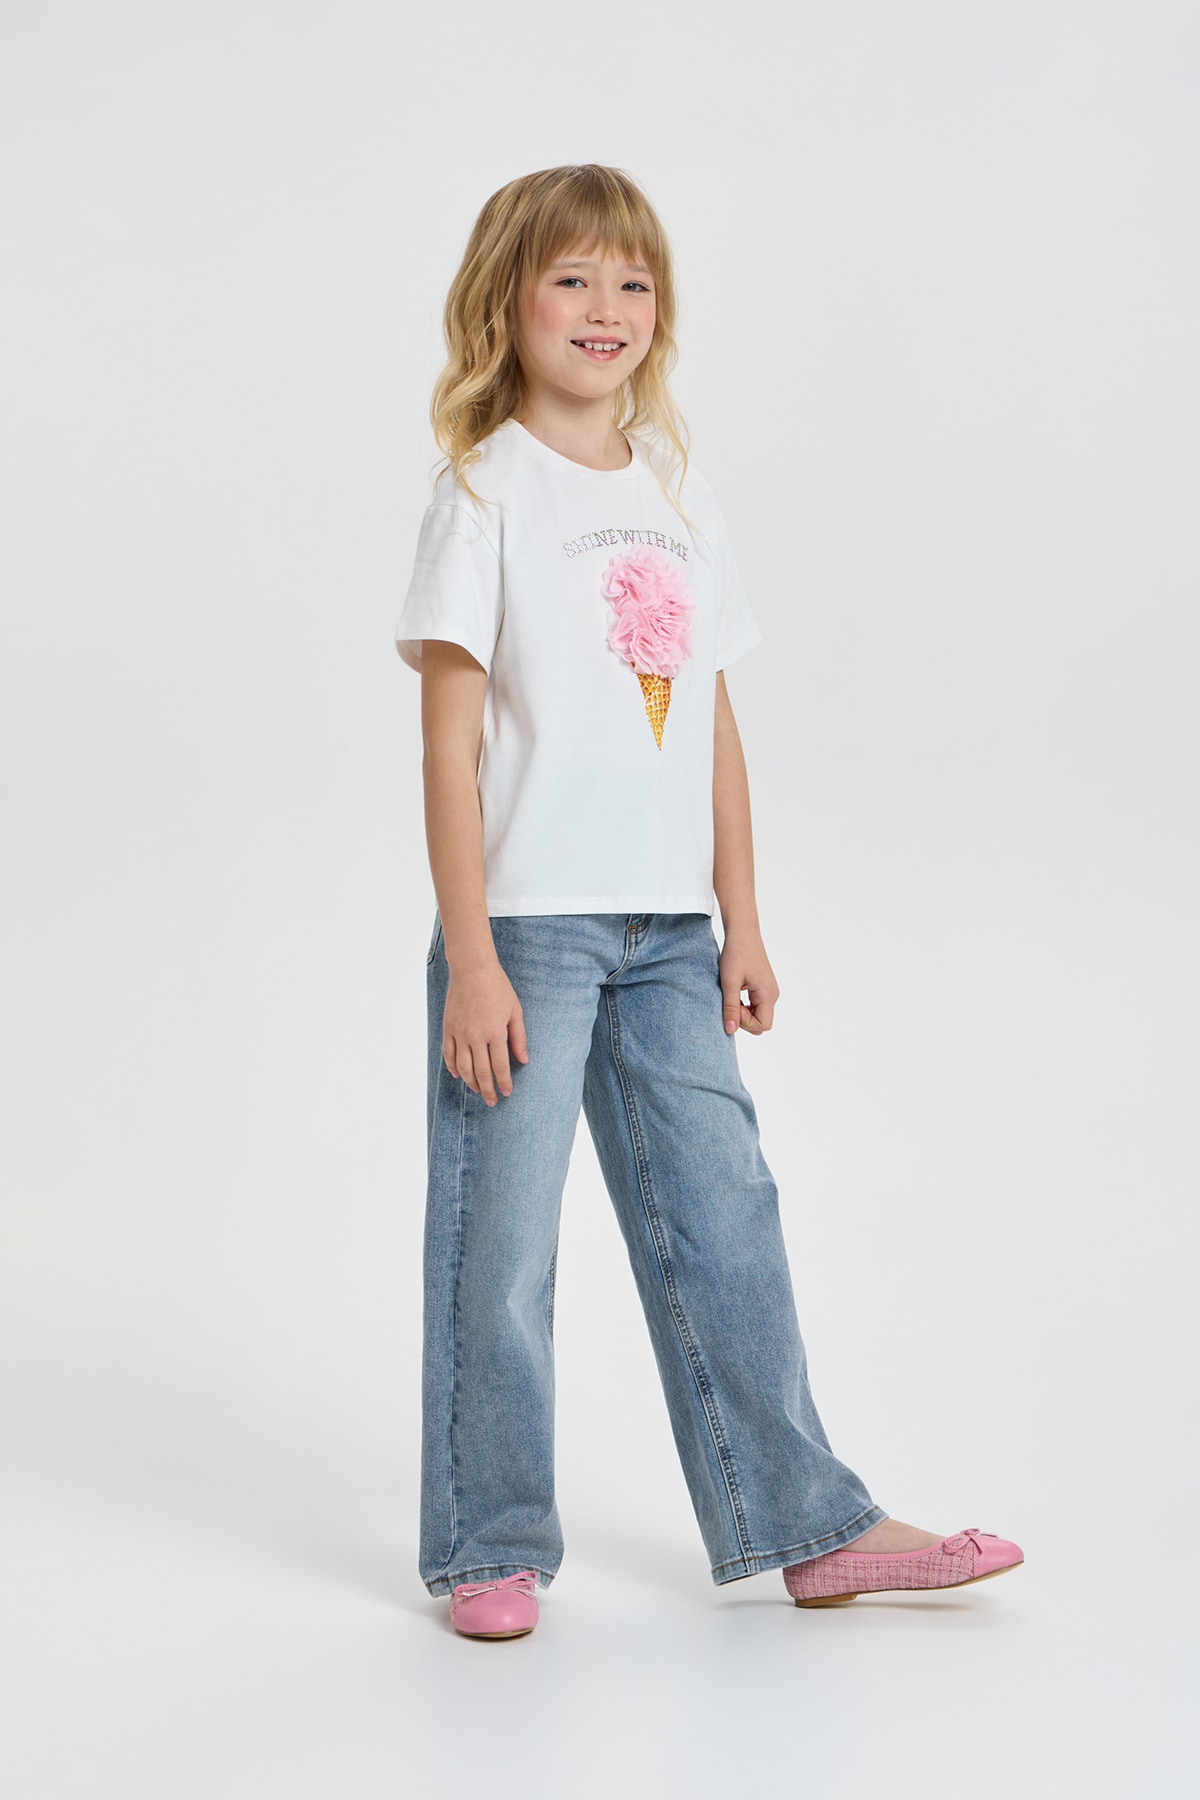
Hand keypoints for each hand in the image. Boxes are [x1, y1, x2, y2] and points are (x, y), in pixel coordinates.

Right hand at [442, 961, 529, 1104]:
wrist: (472, 969)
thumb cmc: (497, 987)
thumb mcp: (515, 1011)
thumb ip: (519, 1037)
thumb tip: (524, 1060)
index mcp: (495, 1032)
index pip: (500, 1066)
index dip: (504, 1082)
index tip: (507, 1093)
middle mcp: (476, 1036)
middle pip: (481, 1072)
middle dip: (488, 1089)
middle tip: (492, 1102)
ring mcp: (460, 1033)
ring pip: (463, 1067)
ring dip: (470, 1082)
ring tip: (478, 1091)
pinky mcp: (448, 1028)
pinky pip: (449, 1054)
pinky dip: (453, 1067)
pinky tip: (459, 1075)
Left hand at [718, 924, 778, 1034]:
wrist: (742, 931)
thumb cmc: (736, 953)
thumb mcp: (729, 981)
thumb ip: (730, 1007)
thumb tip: (730, 1030)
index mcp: (768, 994)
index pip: (763, 1025)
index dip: (745, 1022)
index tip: (732, 1005)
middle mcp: (772, 995)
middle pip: (761, 1022)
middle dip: (744, 1018)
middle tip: (730, 1000)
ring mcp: (768, 991)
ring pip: (757, 1014)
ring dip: (742, 1010)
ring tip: (731, 993)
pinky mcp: (762, 987)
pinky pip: (755, 1005)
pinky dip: (743, 1004)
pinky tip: (734, 991)